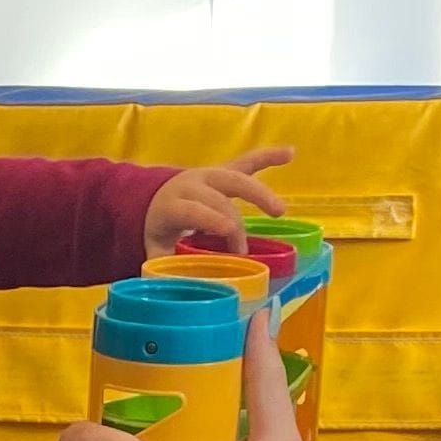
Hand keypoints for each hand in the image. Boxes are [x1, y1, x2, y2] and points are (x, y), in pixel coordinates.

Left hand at [142, 143, 292, 254]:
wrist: (150, 199)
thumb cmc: (159, 229)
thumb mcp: (155, 248)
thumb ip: (165, 266)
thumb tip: (178, 287)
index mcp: (173, 204)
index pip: (194, 210)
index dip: (213, 222)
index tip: (232, 243)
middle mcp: (191, 184)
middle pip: (218, 197)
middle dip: (235, 220)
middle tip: (247, 246)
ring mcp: (210, 175)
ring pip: (236, 178)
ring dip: (259, 193)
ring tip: (280, 211)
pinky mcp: (225, 171)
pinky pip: (248, 162)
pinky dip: (269, 157)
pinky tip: (290, 153)